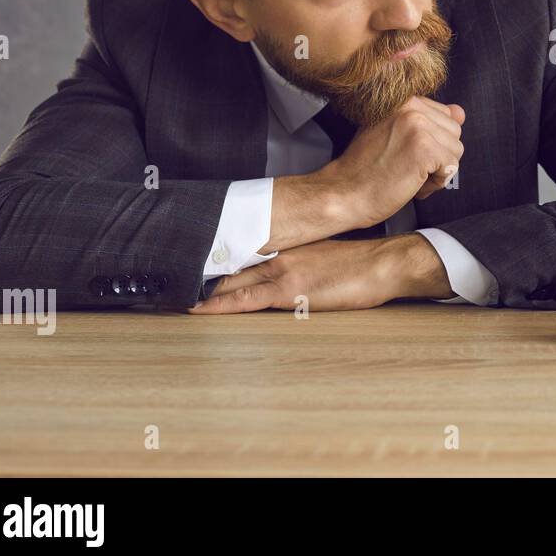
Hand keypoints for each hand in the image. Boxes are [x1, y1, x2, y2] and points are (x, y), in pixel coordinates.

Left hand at [187, 232, 453, 313]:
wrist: (385, 264)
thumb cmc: (365, 265)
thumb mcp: (329, 257)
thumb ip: (304, 261)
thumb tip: (290, 272)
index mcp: (290, 247)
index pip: (244, 253)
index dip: (217, 260)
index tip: (193, 262)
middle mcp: (280, 255)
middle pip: (231, 266)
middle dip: (201, 273)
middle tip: (170, 277)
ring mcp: (282, 272)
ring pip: (230, 281)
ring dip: (202, 289)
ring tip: (173, 291)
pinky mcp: (288, 291)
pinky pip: (244, 300)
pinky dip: (218, 305)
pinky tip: (197, 308)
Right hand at [324, 96, 465, 229]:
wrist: (344, 192)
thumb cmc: (367, 169)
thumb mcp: (395, 134)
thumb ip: (429, 120)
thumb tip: (459, 112)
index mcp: (403, 99)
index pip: (444, 116)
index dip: (430, 142)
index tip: (404, 152)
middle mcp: (411, 106)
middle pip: (454, 133)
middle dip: (437, 156)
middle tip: (406, 166)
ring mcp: (419, 126)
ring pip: (456, 151)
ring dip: (436, 171)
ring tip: (408, 174)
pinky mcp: (425, 148)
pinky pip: (451, 168)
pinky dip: (435, 183)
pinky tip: (412, 184)